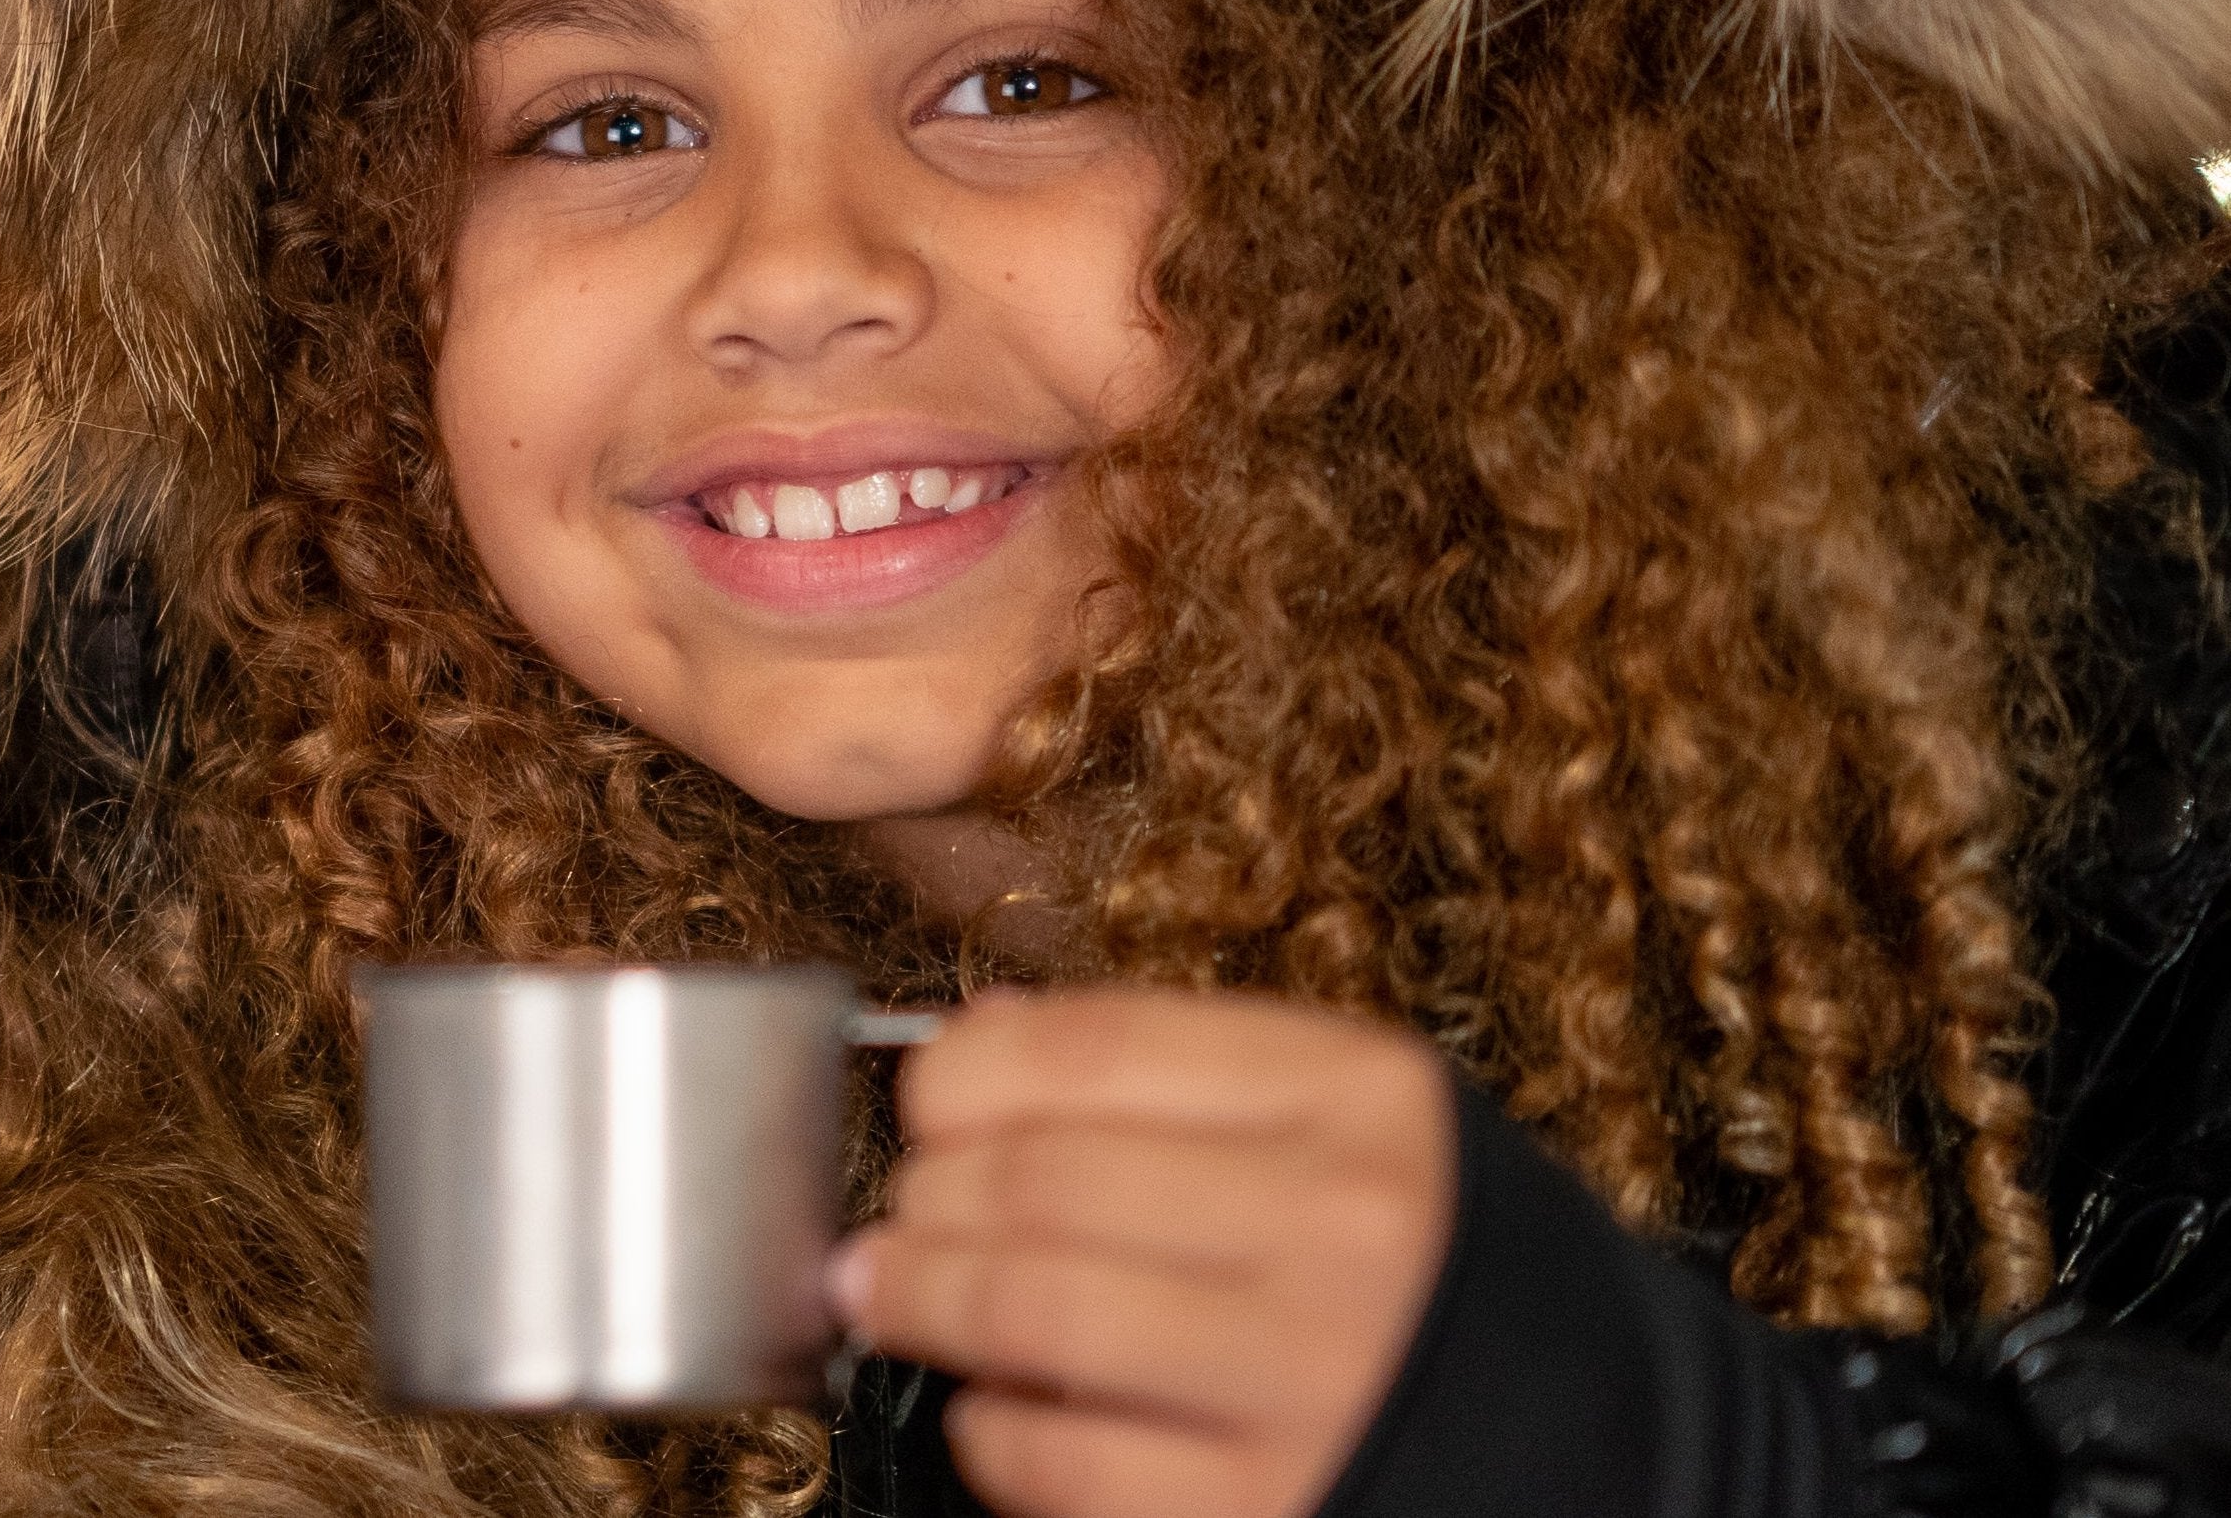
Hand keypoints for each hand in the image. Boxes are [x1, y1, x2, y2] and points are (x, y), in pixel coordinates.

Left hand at [831, 989, 1454, 1517]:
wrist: (1619, 1462)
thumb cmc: (1445, 1282)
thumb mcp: (1355, 1131)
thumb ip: (1178, 1076)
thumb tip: (976, 1037)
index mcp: (1359, 1102)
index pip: (1090, 1046)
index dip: (960, 1075)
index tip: (928, 1108)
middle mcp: (1344, 1231)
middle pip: (1038, 1175)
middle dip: (928, 1196)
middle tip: (901, 1217)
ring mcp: (1308, 1381)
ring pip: (1026, 1306)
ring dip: (919, 1300)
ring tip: (889, 1296)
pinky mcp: (1265, 1512)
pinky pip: (1058, 1460)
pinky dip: (990, 1429)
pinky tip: (996, 1410)